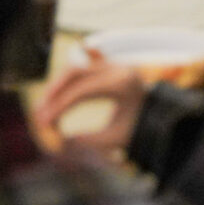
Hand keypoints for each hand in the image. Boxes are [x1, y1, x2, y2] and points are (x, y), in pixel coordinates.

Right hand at [34, 60, 150, 157]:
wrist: (164, 118)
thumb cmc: (141, 129)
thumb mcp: (117, 139)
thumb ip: (89, 141)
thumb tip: (59, 143)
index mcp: (121, 85)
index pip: (80, 92)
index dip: (58, 106)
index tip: (44, 122)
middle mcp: (117, 68)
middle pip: (75, 72)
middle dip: (53, 92)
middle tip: (39, 112)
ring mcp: (114, 63)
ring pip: (77, 66)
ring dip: (58, 84)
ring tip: (46, 104)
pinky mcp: (110, 64)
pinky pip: (86, 61)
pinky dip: (70, 73)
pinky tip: (58, 84)